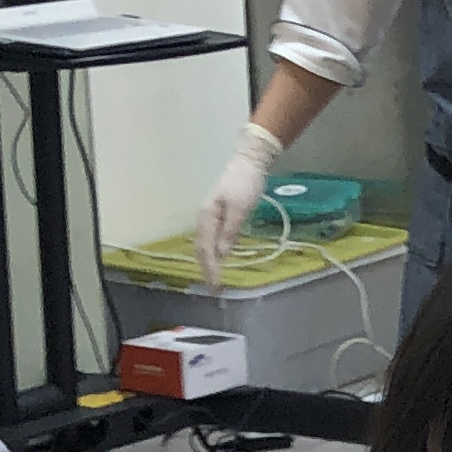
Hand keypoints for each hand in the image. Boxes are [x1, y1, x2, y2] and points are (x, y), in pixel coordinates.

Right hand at [195, 119, 280, 280]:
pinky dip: (213, 252)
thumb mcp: (240, 209)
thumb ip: (230, 232)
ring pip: (205, 244)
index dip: (210, 269)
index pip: (206, 249)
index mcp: (207, 217)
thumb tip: (221, 255)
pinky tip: (220, 260)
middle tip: (214, 289)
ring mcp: (210, 216)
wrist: (249, 161)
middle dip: (206, 269)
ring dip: (209, 263)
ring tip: (214, 279)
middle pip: (202, 249)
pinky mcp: (218, 215)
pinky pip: (212, 238)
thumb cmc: (245, 184)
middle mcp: (204, 218)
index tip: (216, 287)